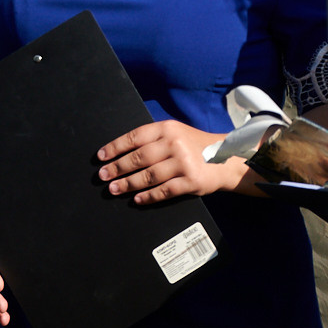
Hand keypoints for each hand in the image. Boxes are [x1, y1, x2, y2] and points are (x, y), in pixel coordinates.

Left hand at [97, 120, 240, 204]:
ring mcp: (184, 162)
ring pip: (149, 176)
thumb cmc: (194, 146)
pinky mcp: (191, 181)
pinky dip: (149, 196)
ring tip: (114, 189)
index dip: (115, 147)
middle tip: (103, 176)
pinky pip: (164, 191)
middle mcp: (175, 143)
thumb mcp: (175, 133)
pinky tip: (137, 199)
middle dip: (117, 168)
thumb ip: (153, 139)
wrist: (226, 159)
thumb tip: (121, 151)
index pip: (135, 137)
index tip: (101, 157)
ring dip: (128, 184)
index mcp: (167, 128)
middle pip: (139, 158)